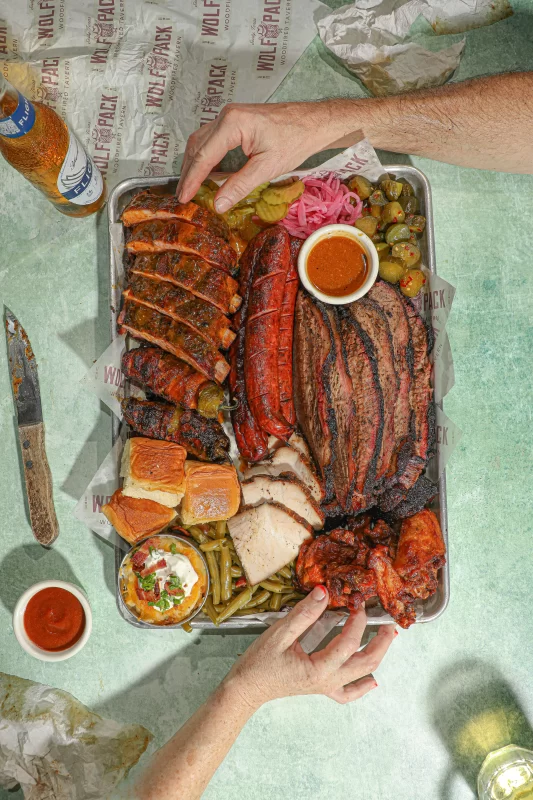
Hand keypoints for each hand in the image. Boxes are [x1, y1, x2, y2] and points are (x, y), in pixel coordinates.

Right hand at [177, 101, 344, 212]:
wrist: (314, 122)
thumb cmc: (295, 140)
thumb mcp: (267, 167)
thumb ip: (240, 185)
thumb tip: (218, 204)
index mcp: (232, 124)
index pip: (204, 156)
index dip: (191, 179)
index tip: (183, 197)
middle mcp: (226, 116)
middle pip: (197, 146)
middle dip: (188, 172)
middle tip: (182, 195)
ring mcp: (230, 116)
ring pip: (202, 142)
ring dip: (195, 164)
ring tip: (190, 187)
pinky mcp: (235, 121)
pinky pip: (212, 139)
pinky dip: (205, 157)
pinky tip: (206, 173)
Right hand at [223, 585, 395, 708]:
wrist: (247, 688)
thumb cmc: (259, 662)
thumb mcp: (279, 633)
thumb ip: (304, 613)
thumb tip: (324, 591)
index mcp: (319, 669)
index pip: (348, 643)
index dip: (357, 620)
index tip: (357, 602)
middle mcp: (328, 681)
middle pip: (366, 663)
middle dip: (381, 640)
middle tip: (388, 620)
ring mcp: (326, 686)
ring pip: (361, 676)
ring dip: (377, 656)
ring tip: (387, 637)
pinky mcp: (321, 687)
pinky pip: (347, 693)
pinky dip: (362, 686)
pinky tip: (372, 680)